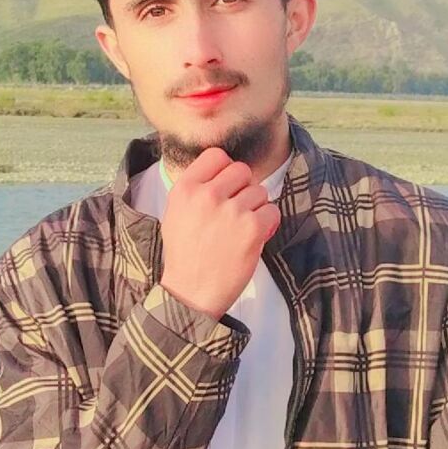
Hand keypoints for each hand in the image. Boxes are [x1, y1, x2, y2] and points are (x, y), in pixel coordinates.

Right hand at [160, 147, 280, 319]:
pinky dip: (268, 224)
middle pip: (242, 170)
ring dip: (256, 209)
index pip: (216, 156)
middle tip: (237, 211)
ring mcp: (231, 210)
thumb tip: (222, 171)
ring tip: (241, 229)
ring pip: (259, 191)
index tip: (227, 186)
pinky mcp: (252, 228)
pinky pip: (272, 210)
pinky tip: (254, 237)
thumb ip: (196, 188)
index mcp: (185, 189)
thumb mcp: (176, 213)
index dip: (226, 169)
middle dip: (244, 189)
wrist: (192, 292)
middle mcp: (207, 195)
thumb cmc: (185, 255)